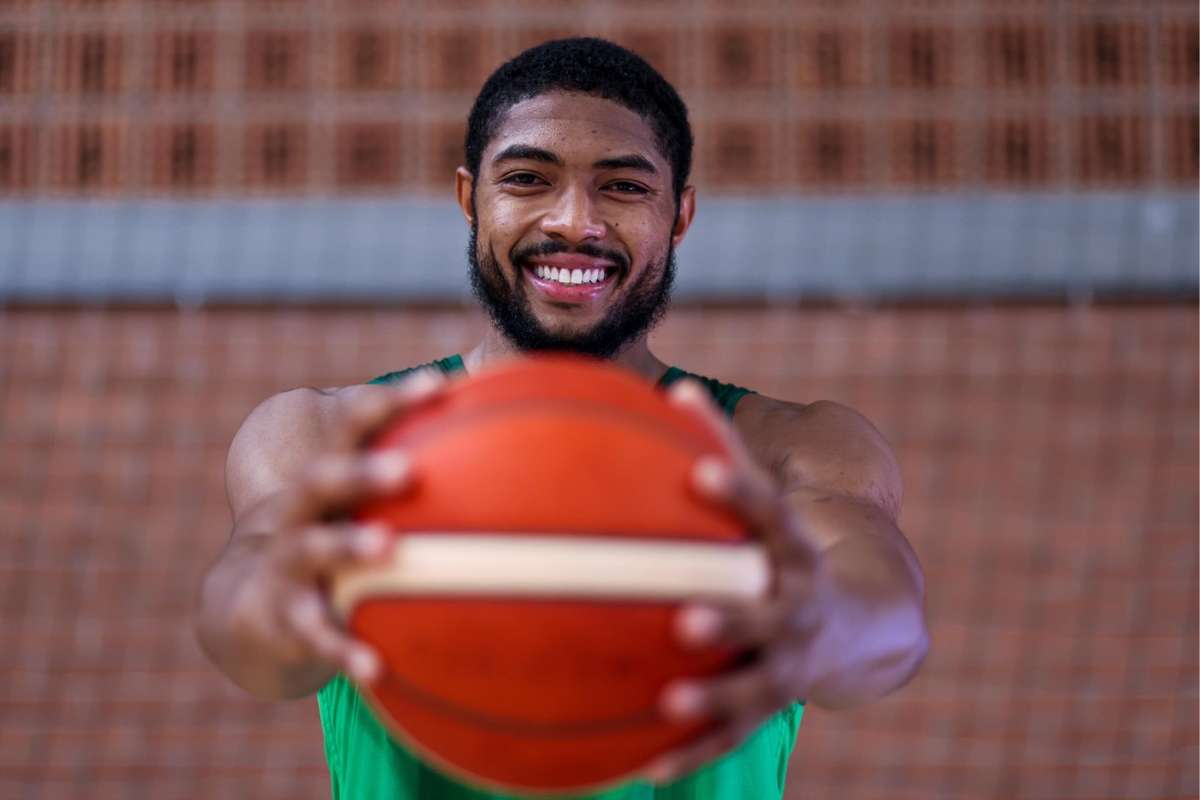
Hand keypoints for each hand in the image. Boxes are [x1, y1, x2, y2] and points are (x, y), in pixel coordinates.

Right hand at [228, 370, 446, 687]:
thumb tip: (491, 396)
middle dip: (361, 470)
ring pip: (313, 550)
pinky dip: (343, 649)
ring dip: (348, 546)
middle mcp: (300, 512)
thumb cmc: (333, 536)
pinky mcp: (285, 617)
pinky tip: (375, 667)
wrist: (251, 610)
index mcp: (327, 475)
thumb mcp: (360, 501)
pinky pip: (315, 634)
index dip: (391, 402)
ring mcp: (287, 564)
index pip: (351, 423)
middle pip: (322, 479)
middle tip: (407, 468)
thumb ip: (413, 458)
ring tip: (386, 547)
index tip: (437, 384)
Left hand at [639, 380, 828, 785]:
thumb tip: (670, 388)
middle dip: (733, 617)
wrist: (850, 625)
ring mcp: (790, 663)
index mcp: (794, 550)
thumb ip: (723, 452)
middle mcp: (799, 608)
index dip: (743, 494)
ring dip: (715, 695)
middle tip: (687, 614)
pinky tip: (647, 771)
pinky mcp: (773, 705)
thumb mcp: (767, 507)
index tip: (705, 474)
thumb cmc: (780, 552)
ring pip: (756, 686)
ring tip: (668, 699)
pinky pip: (731, 736)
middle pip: (770, 615)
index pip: (773, 515)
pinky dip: (693, 752)